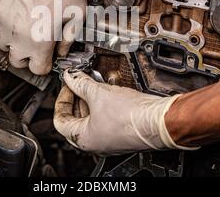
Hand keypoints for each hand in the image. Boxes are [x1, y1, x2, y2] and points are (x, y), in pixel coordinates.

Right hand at [0, 0, 85, 74]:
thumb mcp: (77, 13)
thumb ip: (69, 38)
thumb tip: (62, 50)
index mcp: (40, 41)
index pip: (37, 69)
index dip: (44, 65)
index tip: (47, 59)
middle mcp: (18, 35)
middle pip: (17, 61)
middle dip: (28, 56)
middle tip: (36, 44)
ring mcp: (2, 22)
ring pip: (4, 44)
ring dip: (14, 40)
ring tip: (25, 26)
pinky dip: (2, 25)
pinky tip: (14, 16)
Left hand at [53, 71, 196, 155]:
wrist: (159, 120)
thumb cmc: (132, 115)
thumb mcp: (99, 94)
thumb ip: (80, 83)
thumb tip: (71, 76)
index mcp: (84, 139)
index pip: (60, 121)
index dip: (62, 99)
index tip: (67, 85)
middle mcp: (95, 143)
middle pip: (75, 119)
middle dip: (76, 97)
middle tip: (79, 82)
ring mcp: (108, 138)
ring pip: (91, 117)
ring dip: (90, 99)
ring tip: (94, 83)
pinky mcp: (121, 131)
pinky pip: (105, 117)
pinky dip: (103, 103)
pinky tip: (107, 90)